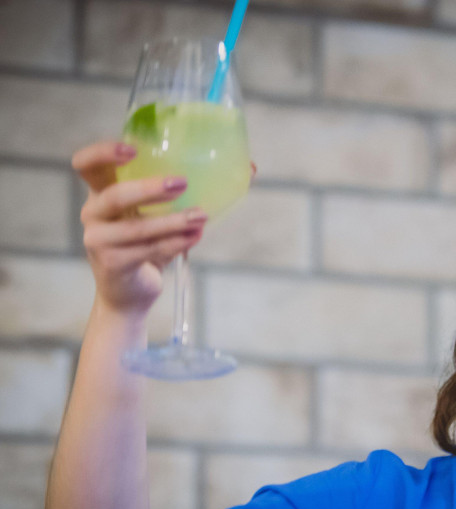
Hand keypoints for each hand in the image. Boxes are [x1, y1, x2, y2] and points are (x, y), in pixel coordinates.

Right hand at [74, 141, 207, 316]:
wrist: (130, 293)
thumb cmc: (147, 243)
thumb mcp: (159, 213)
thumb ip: (188, 191)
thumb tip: (249, 167)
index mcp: (101, 192)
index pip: (86, 164)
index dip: (103, 152)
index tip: (133, 150)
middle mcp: (94, 214)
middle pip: (115, 195)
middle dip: (149, 188)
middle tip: (182, 184)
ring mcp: (99, 240)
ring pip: (138, 227)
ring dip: (173, 221)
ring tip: (200, 216)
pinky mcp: (113, 264)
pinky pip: (149, 250)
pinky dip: (175, 243)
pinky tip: (195, 236)